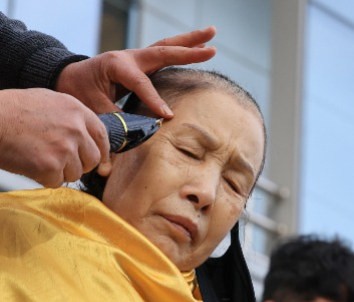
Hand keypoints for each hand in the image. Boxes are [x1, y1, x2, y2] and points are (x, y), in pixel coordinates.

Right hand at [0, 89, 108, 186]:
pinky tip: (29, 164)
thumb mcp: (46, 101)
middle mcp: (75, 128)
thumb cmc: (9, 110)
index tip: (100, 160)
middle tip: (60, 162)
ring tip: (37, 158)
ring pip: (75, 173)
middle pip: (93, 158)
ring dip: (59, 172)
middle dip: (79, 164)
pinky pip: (56, 181)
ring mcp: (65, 147)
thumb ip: (70, 116)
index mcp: (75, 110)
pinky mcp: (51, 165)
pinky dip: (43, 178)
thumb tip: (85, 134)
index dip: (102, 150)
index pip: (102, 135)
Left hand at [55, 26, 216, 117]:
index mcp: (116, 65)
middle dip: (189, 50)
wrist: (70, 78)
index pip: (141, 83)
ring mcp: (137, 57)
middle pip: (163, 50)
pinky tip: (199, 48)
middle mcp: (129, 57)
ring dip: (191, 41)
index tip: (168, 117)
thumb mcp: (92, 108)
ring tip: (212, 34)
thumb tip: (129, 145)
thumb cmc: (79, 93)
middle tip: (212, 46)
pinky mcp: (142, 62)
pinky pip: (166, 54)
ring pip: (167, 47)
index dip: (154, 100)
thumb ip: (113, 123)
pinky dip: (183, 50)